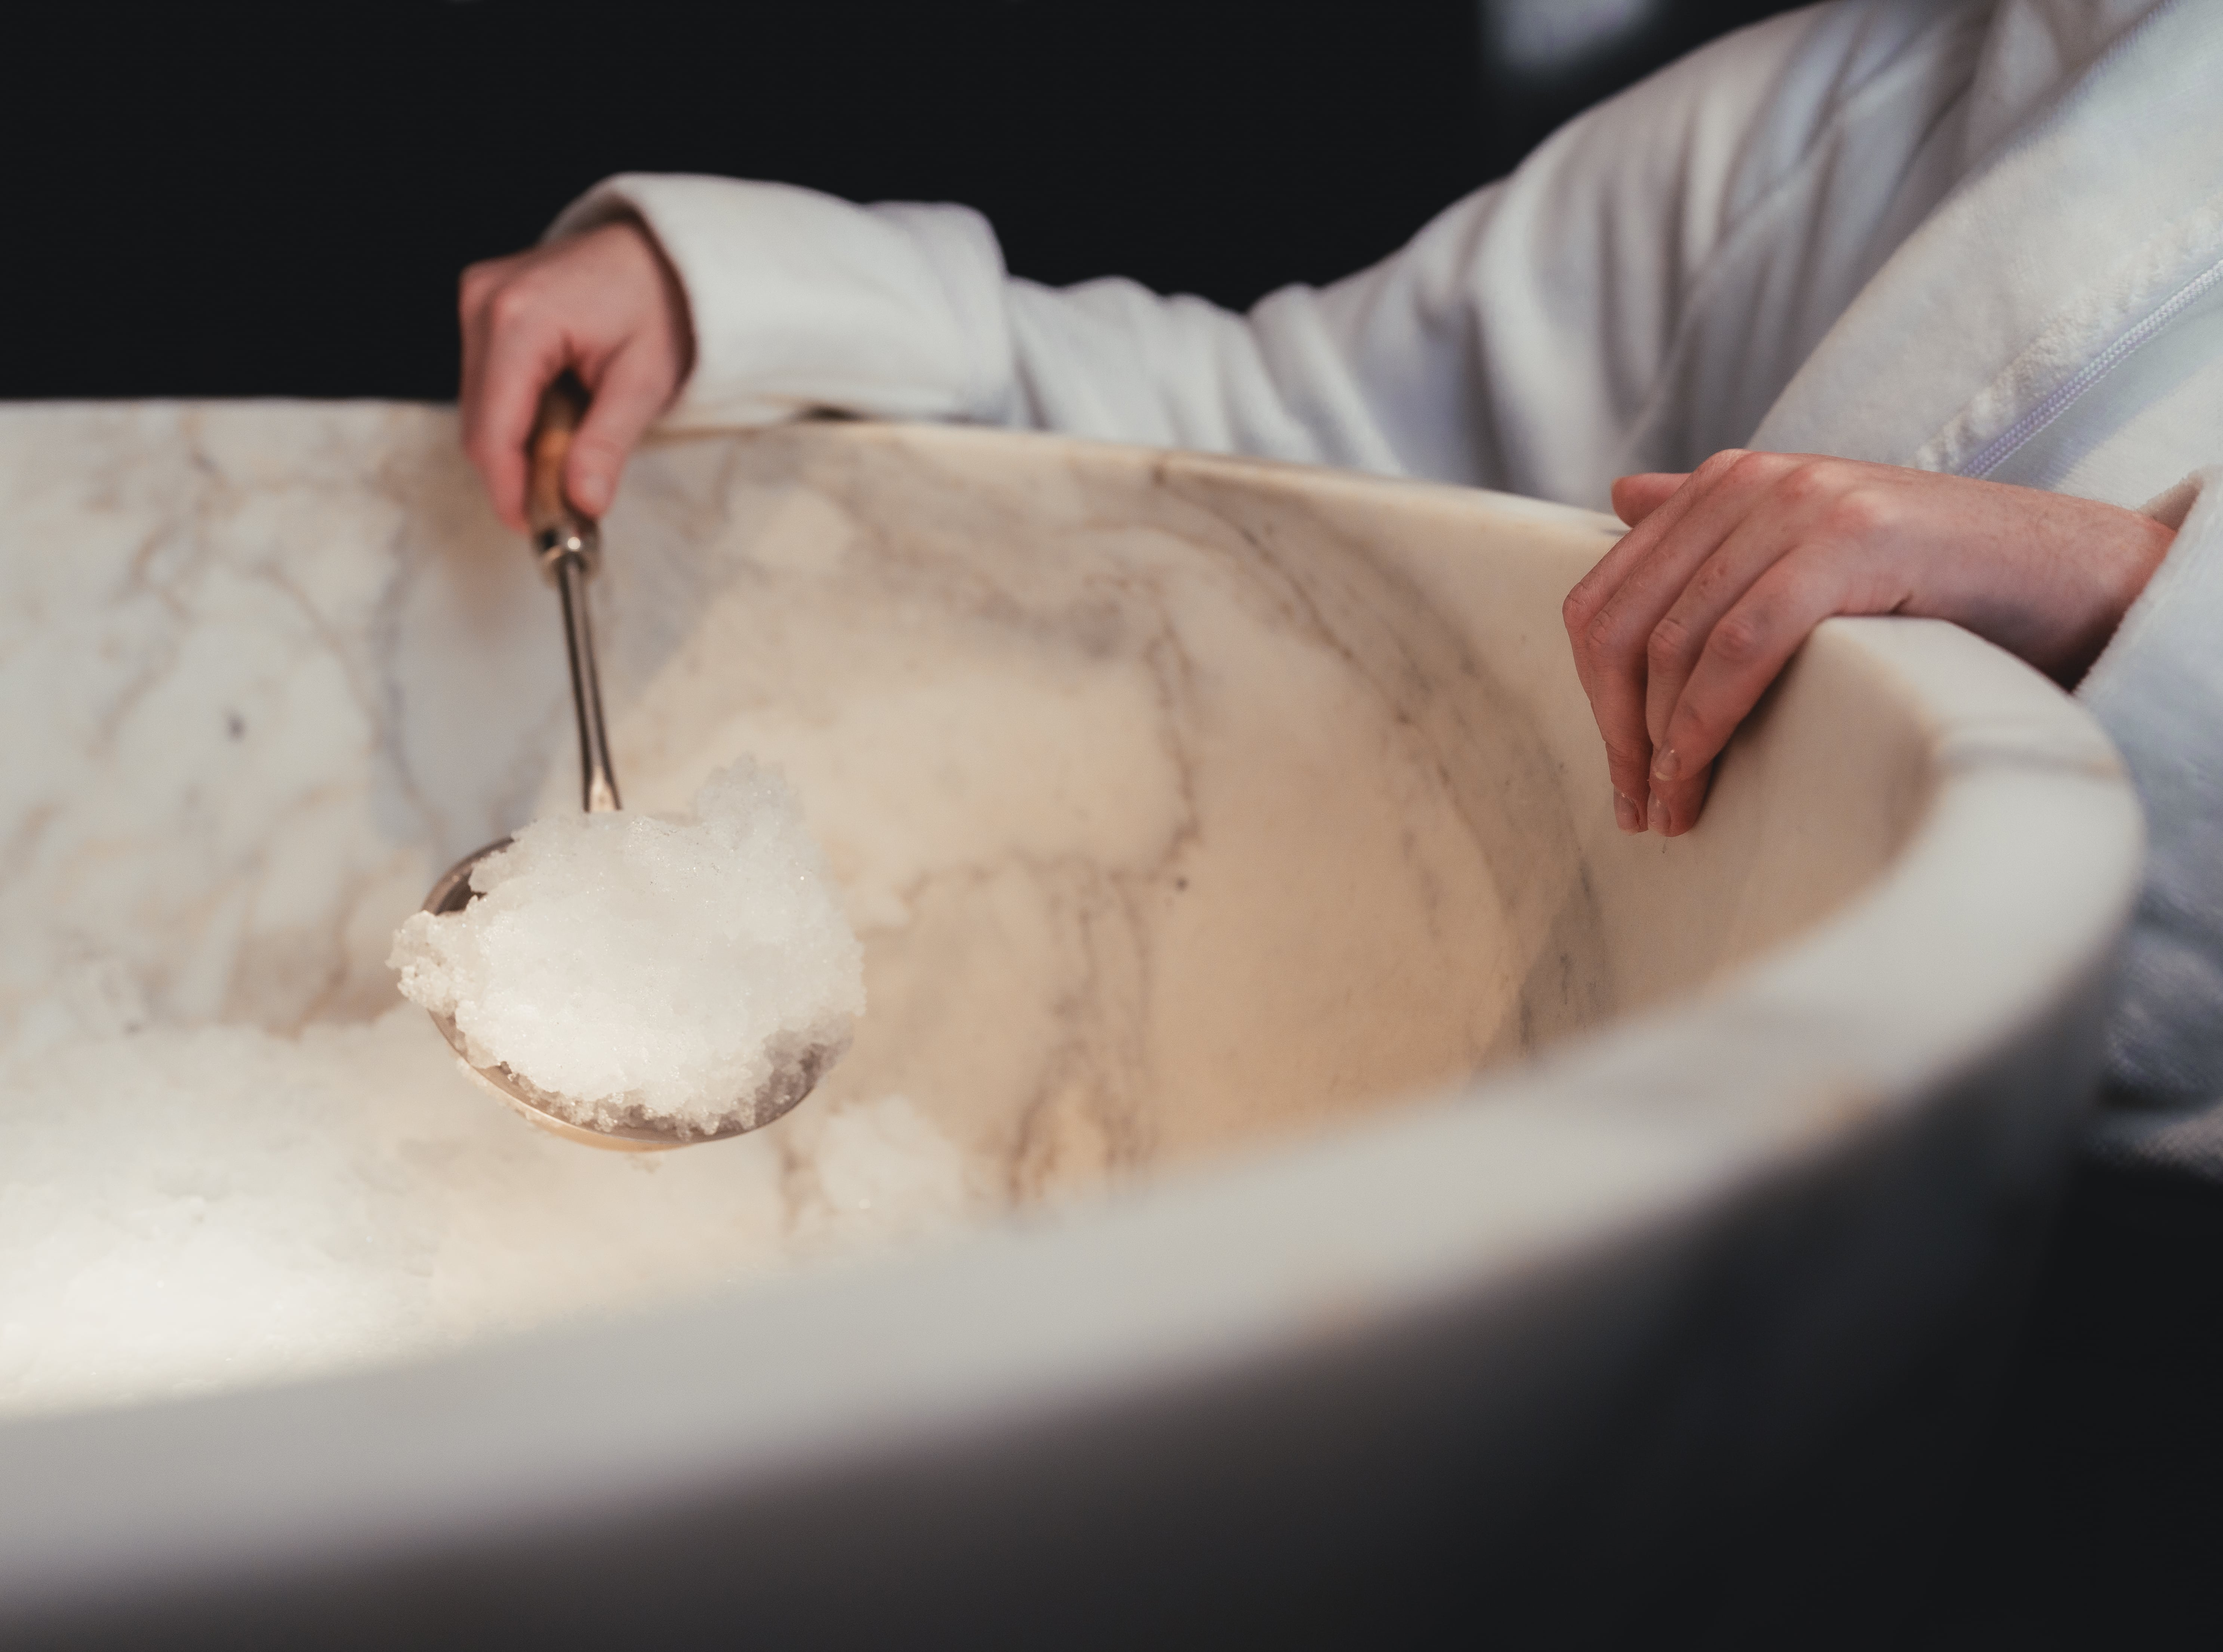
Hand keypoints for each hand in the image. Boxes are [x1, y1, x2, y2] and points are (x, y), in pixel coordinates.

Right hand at [458, 218, 695, 531]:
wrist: (662, 251)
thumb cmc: (661, 306)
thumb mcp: (644, 382)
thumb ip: (607, 445)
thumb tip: (583, 503)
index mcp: (520, 319)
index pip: (493, 430)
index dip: (508, 489)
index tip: (534, 529)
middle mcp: (484, 303)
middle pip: (479, 423)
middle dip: (515, 473)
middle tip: (563, 509)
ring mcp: (477, 300)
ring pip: (480, 407)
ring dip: (517, 444)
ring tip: (572, 457)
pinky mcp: (483, 306)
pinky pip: (488, 383)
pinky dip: (518, 415)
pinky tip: (559, 418)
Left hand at [1562, 450, 2174, 836]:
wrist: (2070, 574)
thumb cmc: (1937, 582)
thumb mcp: (1811, 548)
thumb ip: (1715, 525)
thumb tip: (1620, 495)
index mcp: (1727, 482)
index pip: (1604, 598)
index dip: (1595, 695)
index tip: (1622, 775)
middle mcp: (1753, 482)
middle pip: (1624, 623)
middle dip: (1617, 730)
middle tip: (1639, 808)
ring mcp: (1802, 504)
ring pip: (1676, 641)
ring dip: (1661, 744)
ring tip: (1673, 811)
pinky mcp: (1852, 541)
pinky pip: (1740, 645)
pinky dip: (1706, 720)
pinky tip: (1700, 773)